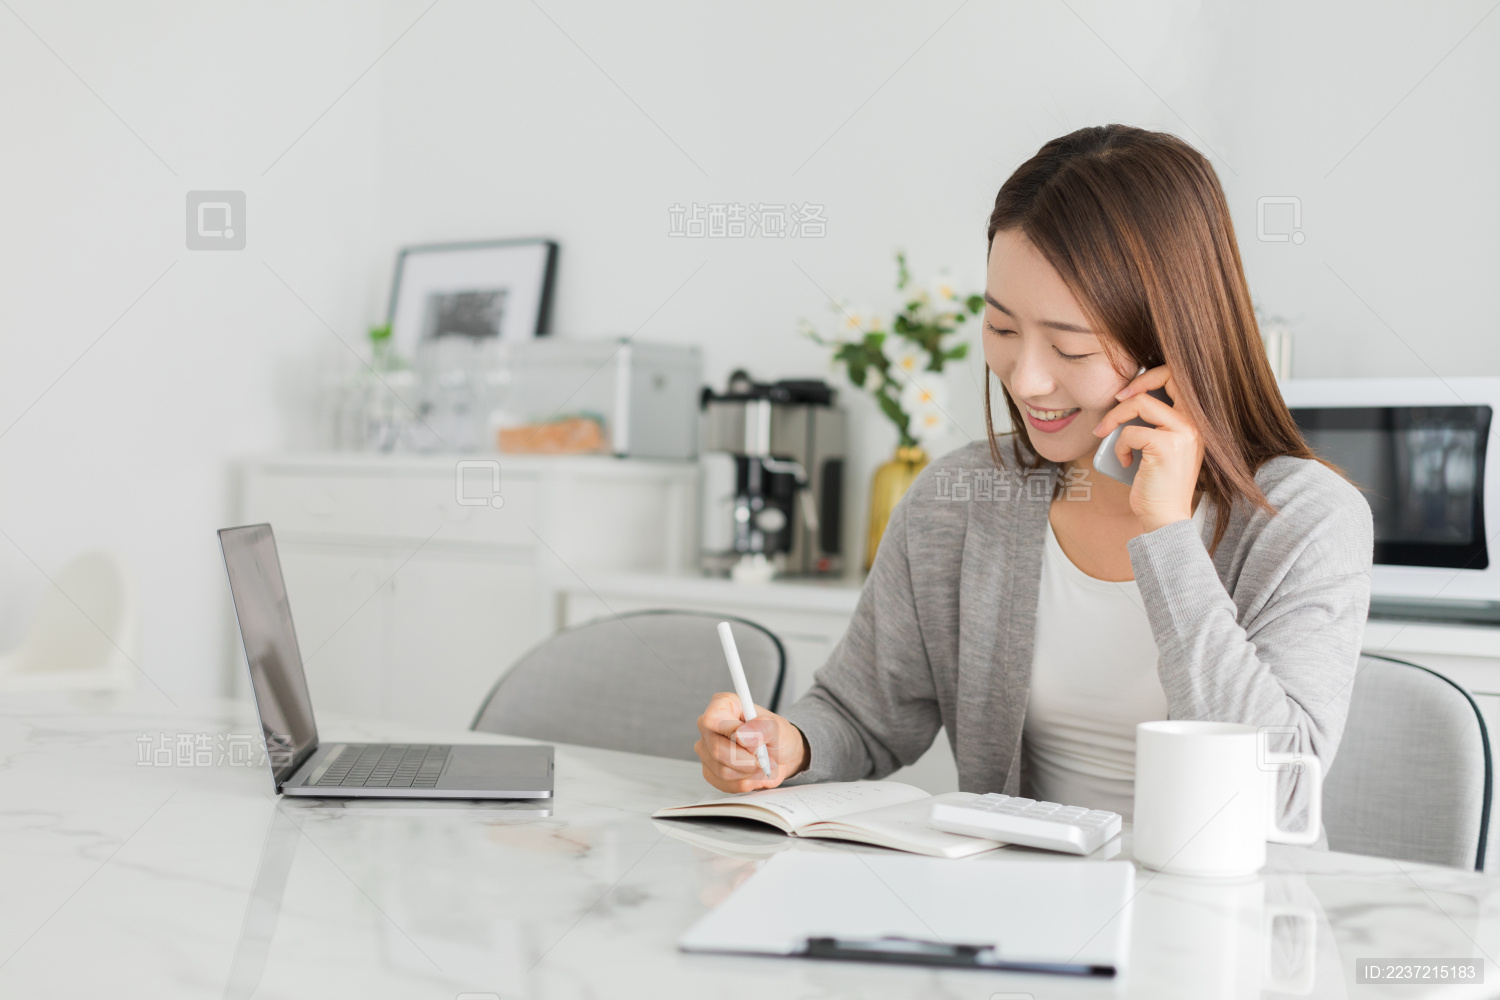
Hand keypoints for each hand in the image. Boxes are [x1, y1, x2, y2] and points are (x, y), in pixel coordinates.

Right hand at [694, 692, 807, 792]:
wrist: (779, 757)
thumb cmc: (776, 736)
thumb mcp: (777, 728)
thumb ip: (761, 728)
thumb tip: (741, 734)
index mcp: (723, 705)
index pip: (712, 718)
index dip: (731, 731)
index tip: (751, 739)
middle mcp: (709, 727)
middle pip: (717, 749)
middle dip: (747, 759)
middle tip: (764, 757)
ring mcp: (706, 750)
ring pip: (722, 770)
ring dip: (748, 772)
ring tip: (760, 764)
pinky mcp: (709, 770)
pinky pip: (724, 783)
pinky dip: (744, 782)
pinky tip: (752, 773)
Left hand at [1092, 365, 1203, 531]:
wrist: (1165, 516)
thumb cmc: (1157, 482)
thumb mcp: (1161, 445)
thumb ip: (1155, 421)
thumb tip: (1126, 397)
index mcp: (1196, 420)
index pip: (1179, 377)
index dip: (1150, 375)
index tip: (1126, 392)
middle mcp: (1196, 422)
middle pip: (1166, 377)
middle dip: (1133, 385)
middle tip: (1114, 400)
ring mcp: (1184, 432)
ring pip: (1140, 403)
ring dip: (1115, 417)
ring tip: (1104, 433)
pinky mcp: (1167, 446)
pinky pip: (1130, 432)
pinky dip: (1119, 445)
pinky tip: (1125, 460)